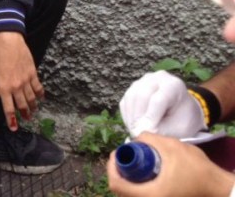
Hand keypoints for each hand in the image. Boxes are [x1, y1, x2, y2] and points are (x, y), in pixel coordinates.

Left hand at [0, 31, 43, 129]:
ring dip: (32, 106)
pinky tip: (41, 98)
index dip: (11, 120)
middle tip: (26, 119)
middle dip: (24, 115)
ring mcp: (25, 80)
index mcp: (3, 88)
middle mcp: (15, 86)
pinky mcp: (33, 73)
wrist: (8, 41)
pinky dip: (40, 94)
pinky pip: (38, 87)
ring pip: (31, 98)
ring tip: (33, 111)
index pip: (8, 109)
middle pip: (22, 105)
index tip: (14, 128)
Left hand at [107, 133, 234, 196]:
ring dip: (128, 181)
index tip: (115, 155)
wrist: (218, 188)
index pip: (117, 185)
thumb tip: (135, 139)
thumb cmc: (197, 169)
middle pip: (121, 192)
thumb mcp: (171, 146)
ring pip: (131, 196)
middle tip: (123, 158)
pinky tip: (143, 176)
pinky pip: (141, 196)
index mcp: (150, 195)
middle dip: (119, 173)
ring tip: (132, 165)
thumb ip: (150, 139)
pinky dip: (137, 187)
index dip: (111, 168)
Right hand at [120, 71, 205, 137]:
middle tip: (140, 134)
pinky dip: (127, 116)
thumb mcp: (180, 128)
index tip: (147, 133)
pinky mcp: (133, 88)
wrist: (183, 111)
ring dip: (131, 117)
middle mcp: (157, 78)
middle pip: (141, 95)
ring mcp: (143, 81)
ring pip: (130, 97)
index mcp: (173, 85)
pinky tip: (134, 126)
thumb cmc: (184, 120)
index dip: (150, 118)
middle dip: (139, 117)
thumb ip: (161, 131)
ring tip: (137, 132)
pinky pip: (125, 102)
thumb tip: (139, 133)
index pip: (157, 99)